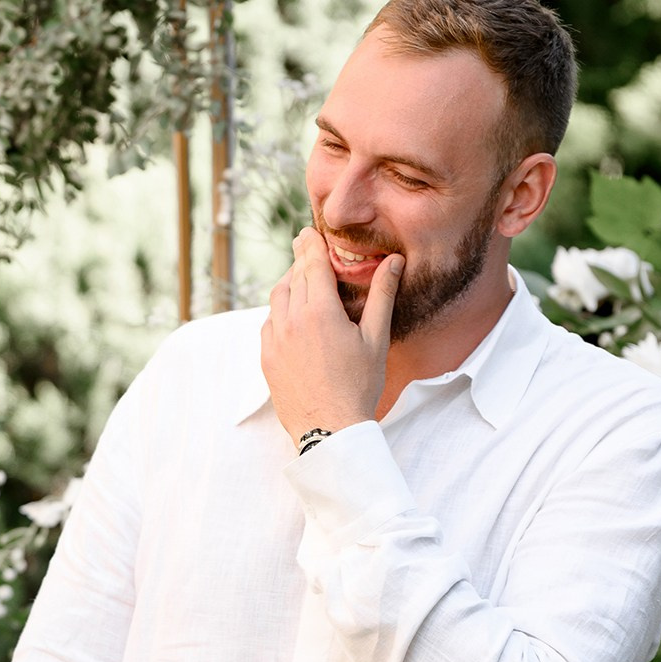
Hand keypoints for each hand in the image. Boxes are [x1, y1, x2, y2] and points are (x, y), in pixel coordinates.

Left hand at [261, 228, 400, 443]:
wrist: (329, 430)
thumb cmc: (359, 385)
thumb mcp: (376, 338)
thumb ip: (382, 295)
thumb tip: (393, 261)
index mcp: (319, 311)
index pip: (311, 265)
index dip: (311, 245)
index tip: (308, 231)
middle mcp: (290, 320)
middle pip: (293, 277)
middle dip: (300, 260)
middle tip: (304, 246)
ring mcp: (274, 340)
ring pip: (277, 298)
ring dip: (288, 283)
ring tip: (300, 278)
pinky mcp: (266, 358)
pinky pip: (268, 323)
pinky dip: (279, 310)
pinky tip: (291, 314)